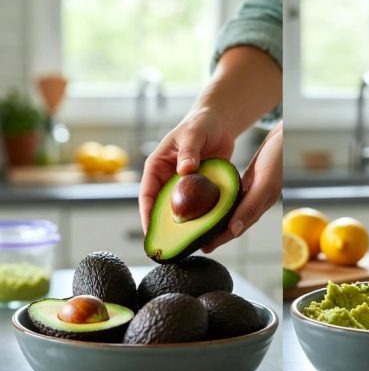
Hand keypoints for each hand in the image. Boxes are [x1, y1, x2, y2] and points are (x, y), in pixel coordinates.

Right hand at [139, 109, 236, 233]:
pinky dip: (200, 217)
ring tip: (186, 245)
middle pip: (161, 207)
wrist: (219, 123)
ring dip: (182, 225)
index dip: (147, 214)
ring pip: (180, 209)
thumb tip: (184, 170)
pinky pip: (198, 206)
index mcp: (157, 166)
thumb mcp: (192, 135)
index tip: (151, 232)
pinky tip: (205, 230)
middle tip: (167, 247)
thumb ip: (189, 152)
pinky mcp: (199, 188)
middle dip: (163, 227)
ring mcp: (183, 185)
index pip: (147, 194)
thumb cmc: (200, 124)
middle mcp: (167, 178)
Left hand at [202, 122, 281, 252]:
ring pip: (232, 210)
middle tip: (196, 241)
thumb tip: (233, 230)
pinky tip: (210, 202)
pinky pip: (233, 195)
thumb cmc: (279, 156)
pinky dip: (220, 201)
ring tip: (200, 225)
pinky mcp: (251, 180)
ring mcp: (254, 191)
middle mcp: (256, 200)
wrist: (289, 135)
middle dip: (216, 232)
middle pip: (233, 222)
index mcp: (260, 204)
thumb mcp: (265, 183)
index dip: (221, 238)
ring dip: (217, 218)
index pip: (237, 227)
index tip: (204, 247)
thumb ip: (251, 206)